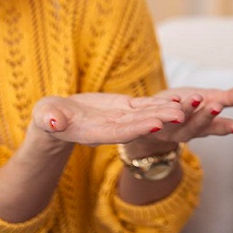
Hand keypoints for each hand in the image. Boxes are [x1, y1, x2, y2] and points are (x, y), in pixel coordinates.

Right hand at [30, 93, 185, 146]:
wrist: (57, 118)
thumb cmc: (49, 118)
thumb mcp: (46, 118)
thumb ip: (50, 120)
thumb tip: (53, 123)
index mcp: (94, 134)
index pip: (119, 132)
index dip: (138, 128)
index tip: (155, 124)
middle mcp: (113, 129)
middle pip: (139, 125)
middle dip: (160, 120)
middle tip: (181, 116)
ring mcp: (121, 119)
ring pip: (147, 115)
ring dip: (166, 111)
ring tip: (186, 106)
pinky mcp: (125, 108)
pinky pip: (145, 105)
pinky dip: (160, 102)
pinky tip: (178, 98)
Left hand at [146, 86, 232, 142]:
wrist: (156, 117)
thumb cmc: (188, 107)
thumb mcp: (212, 100)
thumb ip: (231, 98)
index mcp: (206, 126)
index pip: (218, 127)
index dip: (228, 127)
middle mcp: (190, 130)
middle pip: (200, 125)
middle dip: (208, 116)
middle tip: (218, 106)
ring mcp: (172, 128)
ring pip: (181, 121)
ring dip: (189, 109)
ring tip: (198, 97)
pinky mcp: (156, 124)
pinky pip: (161, 116)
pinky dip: (168, 107)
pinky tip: (174, 98)